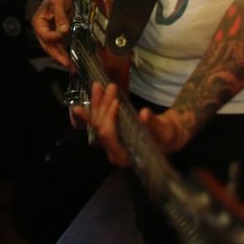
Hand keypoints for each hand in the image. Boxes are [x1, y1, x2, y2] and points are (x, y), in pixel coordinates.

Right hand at [31, 0, 72, 67]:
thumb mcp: (59, 3)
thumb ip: (60, 17)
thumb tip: (63, 30)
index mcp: (38, 23)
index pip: (46, 36)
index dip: (55, 37)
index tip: (65, 33)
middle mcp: (42, 30)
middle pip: (48, 47)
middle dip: (58, 56)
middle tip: (67, 64)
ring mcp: (49, 33)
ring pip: (54, 49)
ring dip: (62, 57)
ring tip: (71, 66)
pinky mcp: (57, 34)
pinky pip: (60, 46)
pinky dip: (66, 52)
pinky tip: (72, 59)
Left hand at [72, 81, 191, 167]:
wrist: (166, 137)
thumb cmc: (165, 137)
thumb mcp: (163, 131)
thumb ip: (153, 124)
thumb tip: (144, 114)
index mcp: (123, 156)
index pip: (109, 137)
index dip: (110, 118)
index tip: (117, 101)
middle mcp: (112, 151)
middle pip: (101, 127)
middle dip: (104, 106)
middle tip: (110, 87)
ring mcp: (109, 143)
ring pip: (97, 124)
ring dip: (96, 105)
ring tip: (96, 87)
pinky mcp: (110, 135)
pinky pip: (97, 125)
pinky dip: (88, 116)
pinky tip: (77, 109)